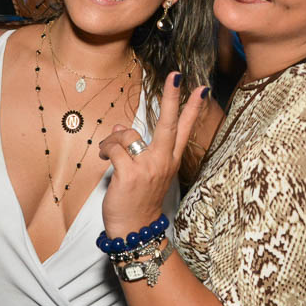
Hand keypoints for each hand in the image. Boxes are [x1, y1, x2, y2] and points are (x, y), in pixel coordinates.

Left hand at [98, 73, 207, 235]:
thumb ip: (135, 149)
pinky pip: (114, 148)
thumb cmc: (138, 201)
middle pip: (169, 123)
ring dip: (113, 140)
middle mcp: (163, 161)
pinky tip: (105, 158)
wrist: (135, 230)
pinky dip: (106, 150)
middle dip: (172, 97)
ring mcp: (148, 167)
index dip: (193, 108)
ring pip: (129, 135)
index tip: (201, 89)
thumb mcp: (143, 173)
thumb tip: (119, 128)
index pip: (185, 129)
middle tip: (176, 76)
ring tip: (109, 152)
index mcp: (170, 160)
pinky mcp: (130, 173)